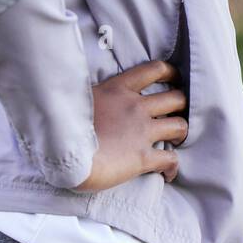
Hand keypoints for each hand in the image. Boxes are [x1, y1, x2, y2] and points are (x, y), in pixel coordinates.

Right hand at [74, 59, 187, 190]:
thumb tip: (92, 95)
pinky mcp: (142, 157)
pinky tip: (169, 172)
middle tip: (177, 112)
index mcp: (119, 89)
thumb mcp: (78, 98)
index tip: (175, 79)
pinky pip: (170, 160)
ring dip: (181, 132)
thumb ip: (94, 96)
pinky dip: (173, 166)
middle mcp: (136, 107)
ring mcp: (142, 131)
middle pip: (175, 98)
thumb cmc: (62, 126)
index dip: (171, 73)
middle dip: (181, 105)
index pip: (154, 70)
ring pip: (179, 126)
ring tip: (177, 139)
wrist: (61, 154)